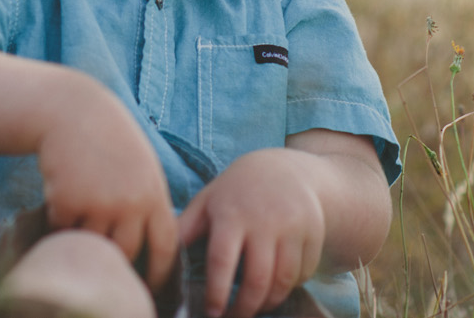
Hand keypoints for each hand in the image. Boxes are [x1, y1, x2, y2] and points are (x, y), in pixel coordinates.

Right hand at [34, 72, 178, 291]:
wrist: (74, 112)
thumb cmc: (111, 141)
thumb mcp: (143, 168)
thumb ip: (148, 205)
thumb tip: (151, 252)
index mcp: (154, 195)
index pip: (165, 248)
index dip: (158, 275)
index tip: (150, 289)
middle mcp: (130, 203)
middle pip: (125, 253)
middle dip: (115, 258)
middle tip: (106, 257)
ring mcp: (98, 203)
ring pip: (92, 243)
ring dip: (83, 236)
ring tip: (80, 210)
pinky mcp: (68, 201)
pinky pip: (63, 229)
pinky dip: (60, 221)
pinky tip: (61, 195)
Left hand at [178, 149, 324, 317]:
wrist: (285, 169)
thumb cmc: (236, 192)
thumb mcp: (207, 202)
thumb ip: (185, 230)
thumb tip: (159, 258)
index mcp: (231, 214)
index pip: (222, 261)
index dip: (217, 293)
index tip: (212, 313)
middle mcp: (265, 220)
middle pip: (257, 279)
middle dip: (245, 308)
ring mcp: (293, 226)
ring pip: (283, 281)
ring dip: (269, 303)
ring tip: (254, 307)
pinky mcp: (314, 233)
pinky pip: (303, 273)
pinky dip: (290, 287)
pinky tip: (275, 286)